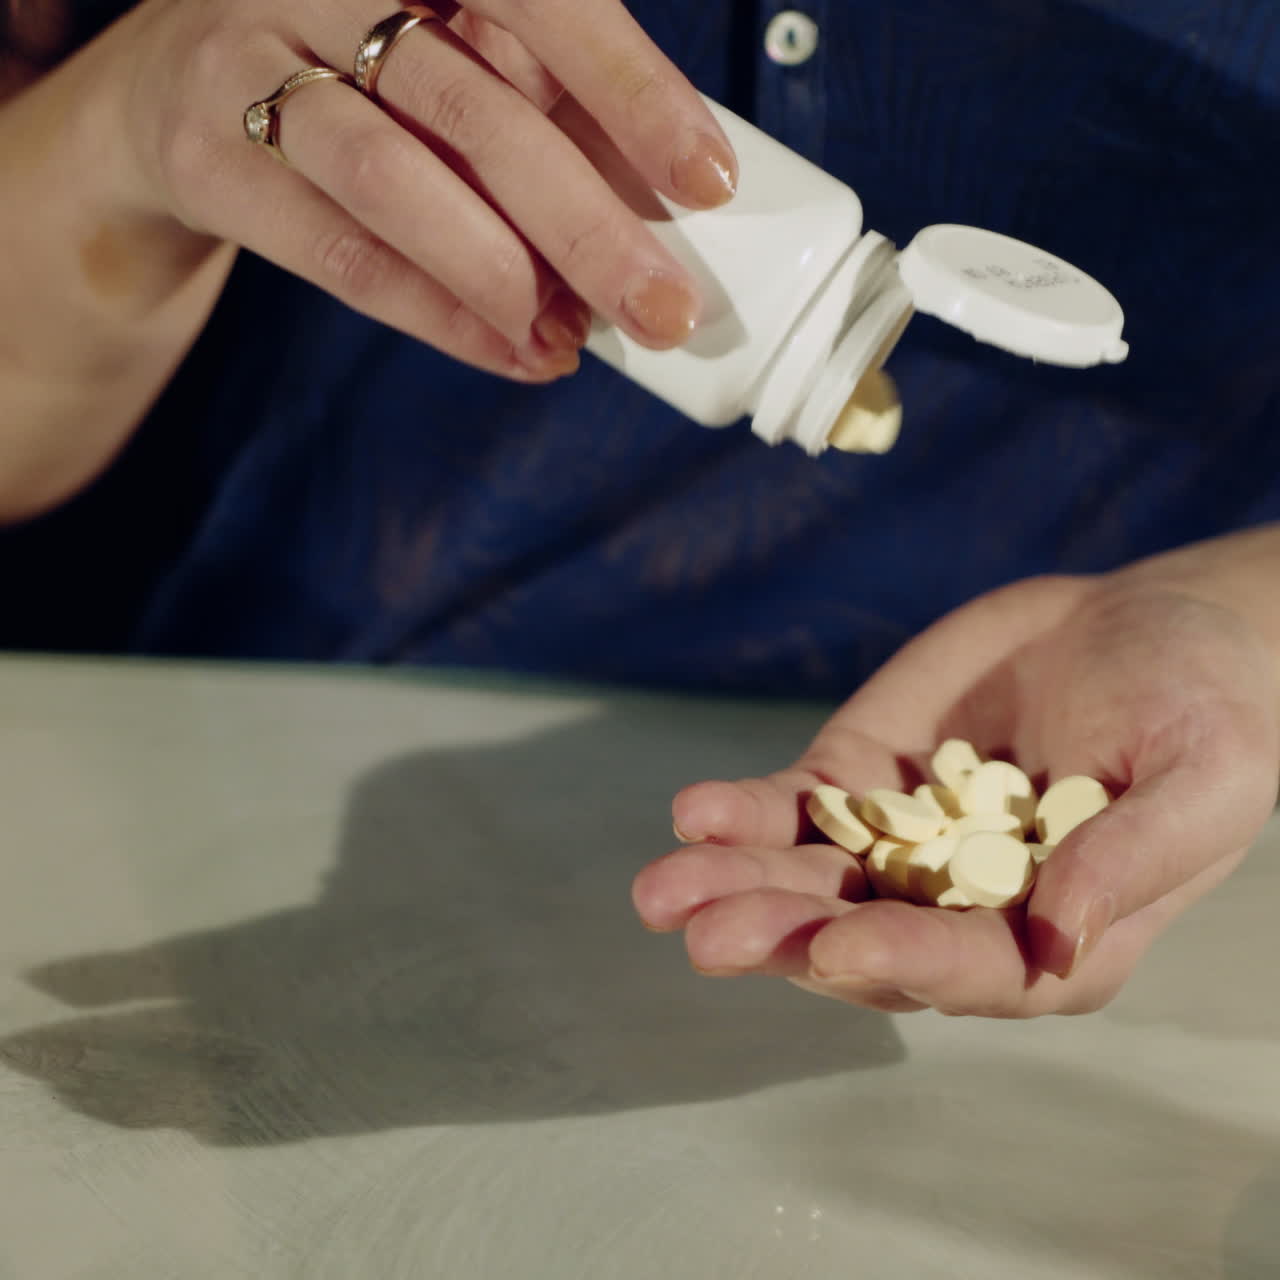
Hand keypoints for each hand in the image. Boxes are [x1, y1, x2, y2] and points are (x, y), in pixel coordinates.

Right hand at [104, 0, 734, 378]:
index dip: (629, 88)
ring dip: (503, 278)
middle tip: (664, 309)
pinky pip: (339, 251)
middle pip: (477, 106)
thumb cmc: (353, 72)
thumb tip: (655, 212)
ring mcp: (249, 59)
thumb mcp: (442, 52)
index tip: (707, 182)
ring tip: (578, 342)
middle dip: (586, 224)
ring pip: (396, 180)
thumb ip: (532, 106)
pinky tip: (509, 352)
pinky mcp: (209, 156)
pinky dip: (435, 313)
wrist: (169, 94)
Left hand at [633, 573, 1279, 1016]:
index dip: (911, 962)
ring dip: (734, 887)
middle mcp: (966, 905)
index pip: (978, 970)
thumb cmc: (1205, 705)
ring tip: (664, 887)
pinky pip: (792, 810)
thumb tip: (1063, 932)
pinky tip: (694, 813)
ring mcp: (904, 845)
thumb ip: (1136, 855)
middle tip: (708, 933)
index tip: (843, 949)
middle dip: (785, 936)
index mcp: (1057, 934)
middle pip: (864, 937)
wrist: (1149, 622)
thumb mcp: (1204, 773)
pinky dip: (741, 816)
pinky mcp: (862, 780)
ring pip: (807, 881)